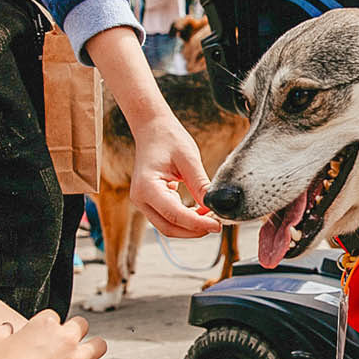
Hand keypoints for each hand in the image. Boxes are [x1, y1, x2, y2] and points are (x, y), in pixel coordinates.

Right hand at [0, 310, 106, 358]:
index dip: (48, 328)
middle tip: (67, 344)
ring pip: (99, 346)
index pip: (53, 317)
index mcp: (45, 325)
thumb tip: (7, 329)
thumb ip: (3, 330)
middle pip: (81, 325)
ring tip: (85, 356)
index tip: (44, 337)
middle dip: (75, 332)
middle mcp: (65, 339)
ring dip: (92, 350)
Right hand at [84, 26, 221, 238]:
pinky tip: (201, 212)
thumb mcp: (189, 159)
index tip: (218, 225)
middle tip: (218, 224)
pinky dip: (185, 220)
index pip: (174, 215)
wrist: (152, 128)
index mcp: (147, 187)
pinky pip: (168, 218)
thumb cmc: (168, 138)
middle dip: (194, 230)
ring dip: (190, 227)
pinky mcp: (150, 202)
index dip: (197, 224)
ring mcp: (143, 202)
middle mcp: (140, 199)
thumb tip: (216, 205)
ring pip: (168, 226)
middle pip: (169, 228)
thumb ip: (201, 184)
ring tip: (211, 218)